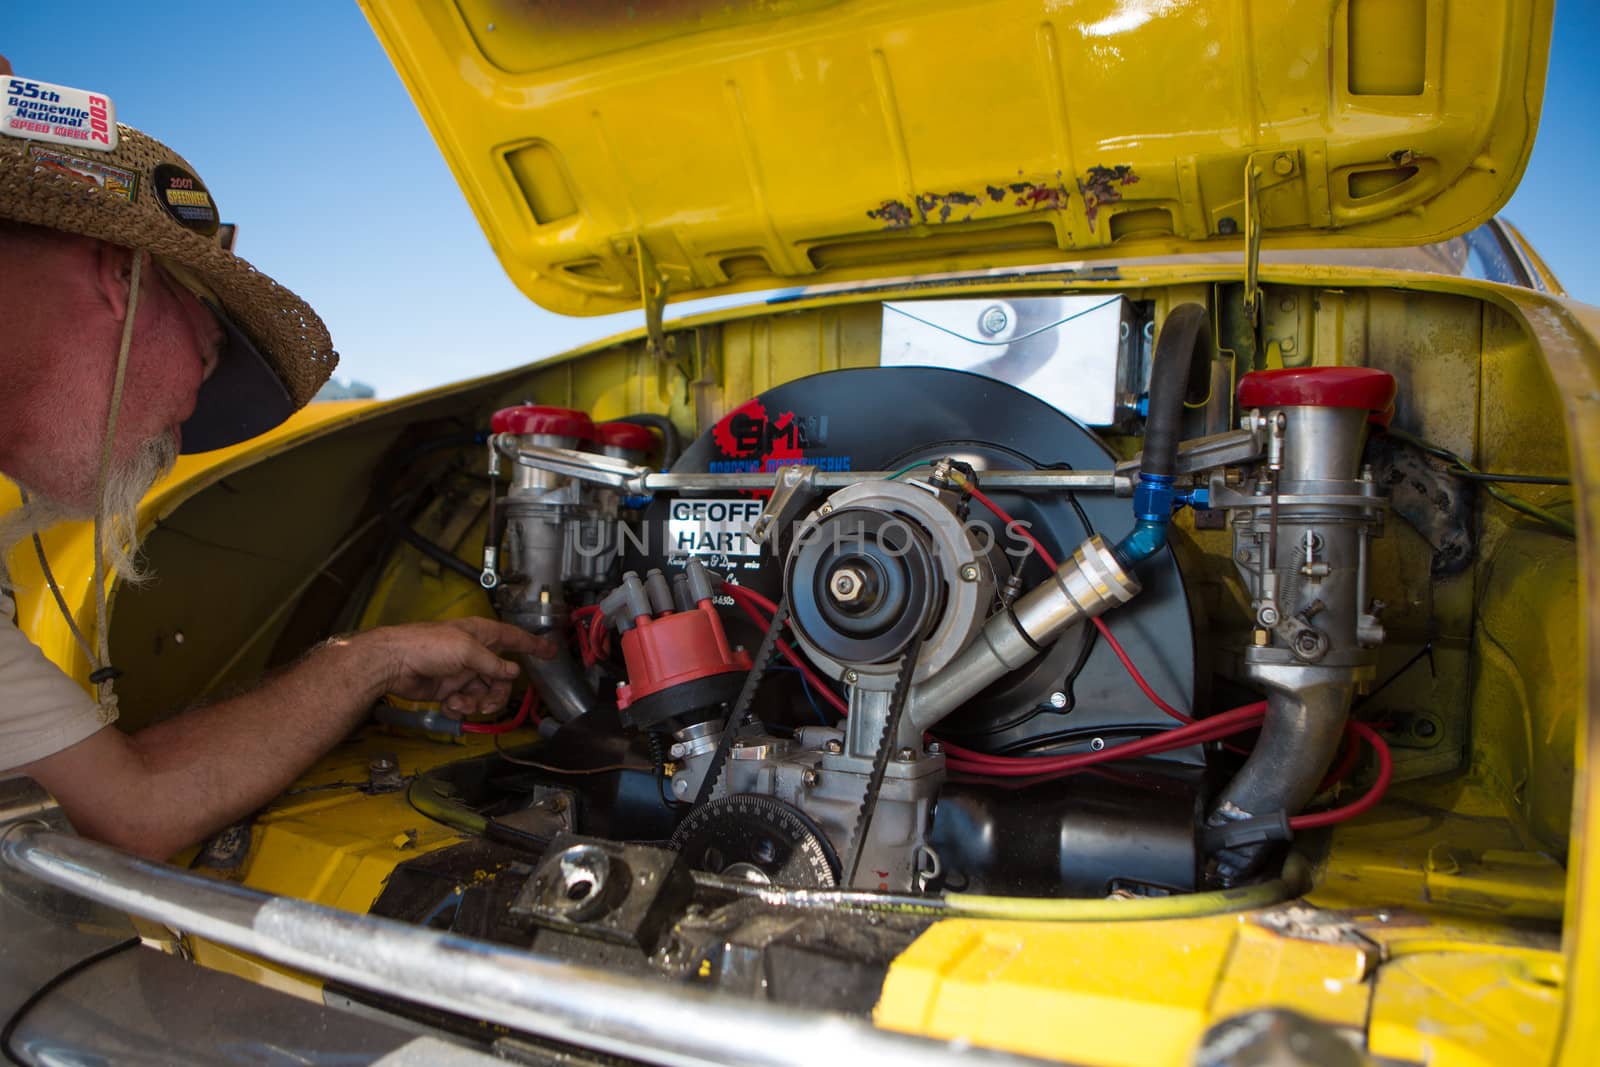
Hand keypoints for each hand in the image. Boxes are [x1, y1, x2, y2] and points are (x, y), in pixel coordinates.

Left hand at [362, 618, 554, 716]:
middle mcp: (475, 653)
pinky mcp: (449, 689)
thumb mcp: (466, 650)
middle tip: (488, 702)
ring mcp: (462, 672)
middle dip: (497, 693)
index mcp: (482, 635)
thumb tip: (512, 672)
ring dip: (475, 702)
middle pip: (502, 677)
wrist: (393, 664)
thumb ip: (492, 662)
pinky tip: (449, 703)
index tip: (551, 651)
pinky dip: (459, 707)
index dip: (533, 645)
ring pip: (485, 693)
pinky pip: (466, 702)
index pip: (515, 638)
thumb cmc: (427, 646)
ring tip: (460, 702)